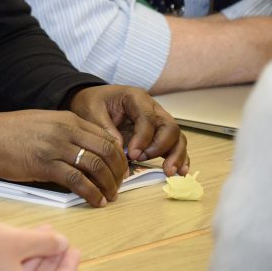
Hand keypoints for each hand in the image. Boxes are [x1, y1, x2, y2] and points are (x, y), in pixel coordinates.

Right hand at [0, 110, 125, 206]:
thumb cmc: (12, 131)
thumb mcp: (44, 122)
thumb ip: (67, 131)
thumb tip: (88, 149)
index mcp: (67, 119)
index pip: (106, 137)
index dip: (118, 156)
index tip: (120, 169)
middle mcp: (65, 131)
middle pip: (107, 152)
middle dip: (118, 172)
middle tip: (119, 185)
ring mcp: (55, 148)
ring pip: (96, 167)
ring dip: (109, 186)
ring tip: (110, 196)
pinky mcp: (45, 166)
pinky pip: (78, 182)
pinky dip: (92, 194)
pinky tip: (96, 201)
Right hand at [0, 219, 78, 270]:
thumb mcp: (17, 240)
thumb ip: (44, 243)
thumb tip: (61, 244)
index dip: (66, 266)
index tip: (73, 250)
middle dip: (51, 259)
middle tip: (60, 242)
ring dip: (35, 255)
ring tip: (44, 234)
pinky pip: (8, 270)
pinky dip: (18, 256)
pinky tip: (24, 238)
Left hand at [68, 85, 188, 176]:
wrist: (93, 100)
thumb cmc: (92, 103)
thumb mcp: (91, 111)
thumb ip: (105, 128)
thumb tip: (120, 149)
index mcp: (136, 98)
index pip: (148, 119)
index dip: (143, 138)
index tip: (132, 154)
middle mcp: (152, 108)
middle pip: (169, 126)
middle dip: (161, 147)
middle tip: (143, 159)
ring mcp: (158, 120)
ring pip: (176, 136)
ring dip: (175, 155)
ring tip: (169, 172)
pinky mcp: (158, 133)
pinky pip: (175, 144)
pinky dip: (179, 157)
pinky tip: (180, 172)